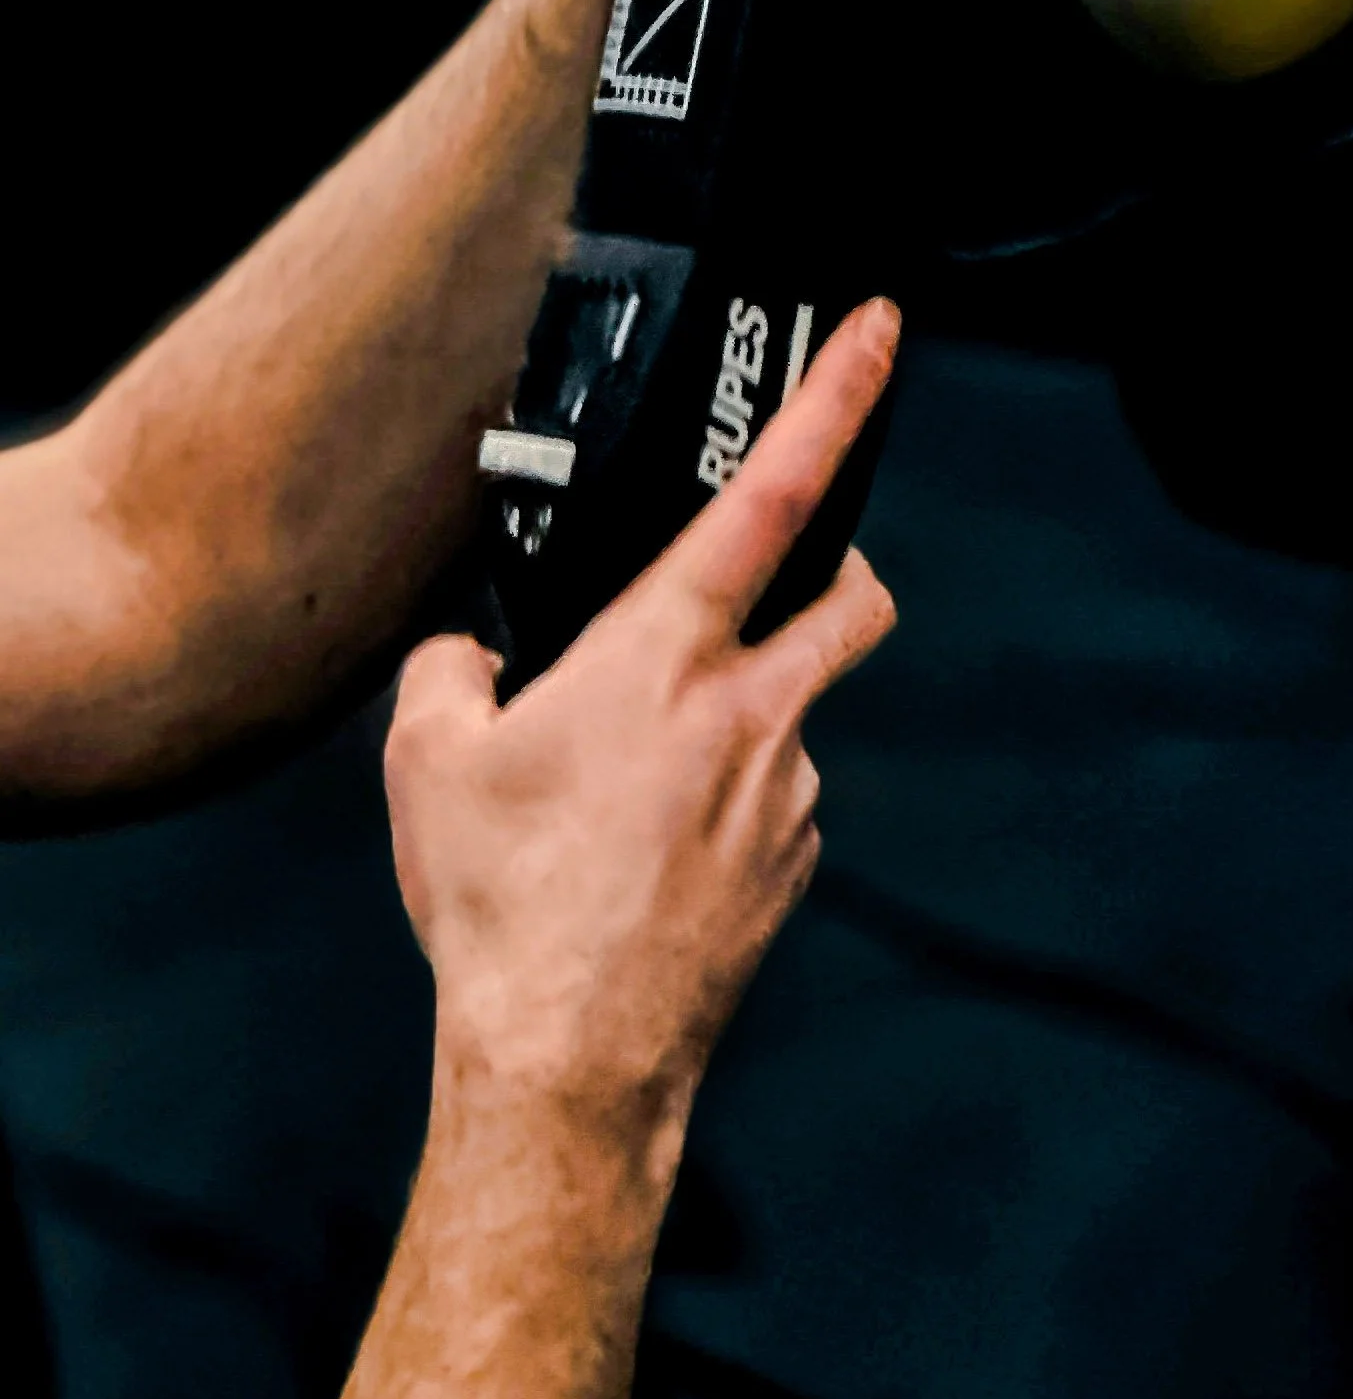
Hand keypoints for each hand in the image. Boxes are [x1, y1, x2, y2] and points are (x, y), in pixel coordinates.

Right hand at [384, 300, 899, 1136]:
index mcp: (664, 658)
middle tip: (780, 579)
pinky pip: (772, 801)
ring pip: (794, 710)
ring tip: (629, 784)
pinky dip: (726, 802)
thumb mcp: (428, 761)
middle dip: (838, 564)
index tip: (879, 332)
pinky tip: (647, 853)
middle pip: (851, 596)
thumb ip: (453, 672)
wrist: (569, 1066)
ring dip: (738, 716)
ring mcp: (788, 796)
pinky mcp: (795, 867)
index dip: (836, 397)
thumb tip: (474, 659)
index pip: (772, 493)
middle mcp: (751, 714)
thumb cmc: (504, 909)